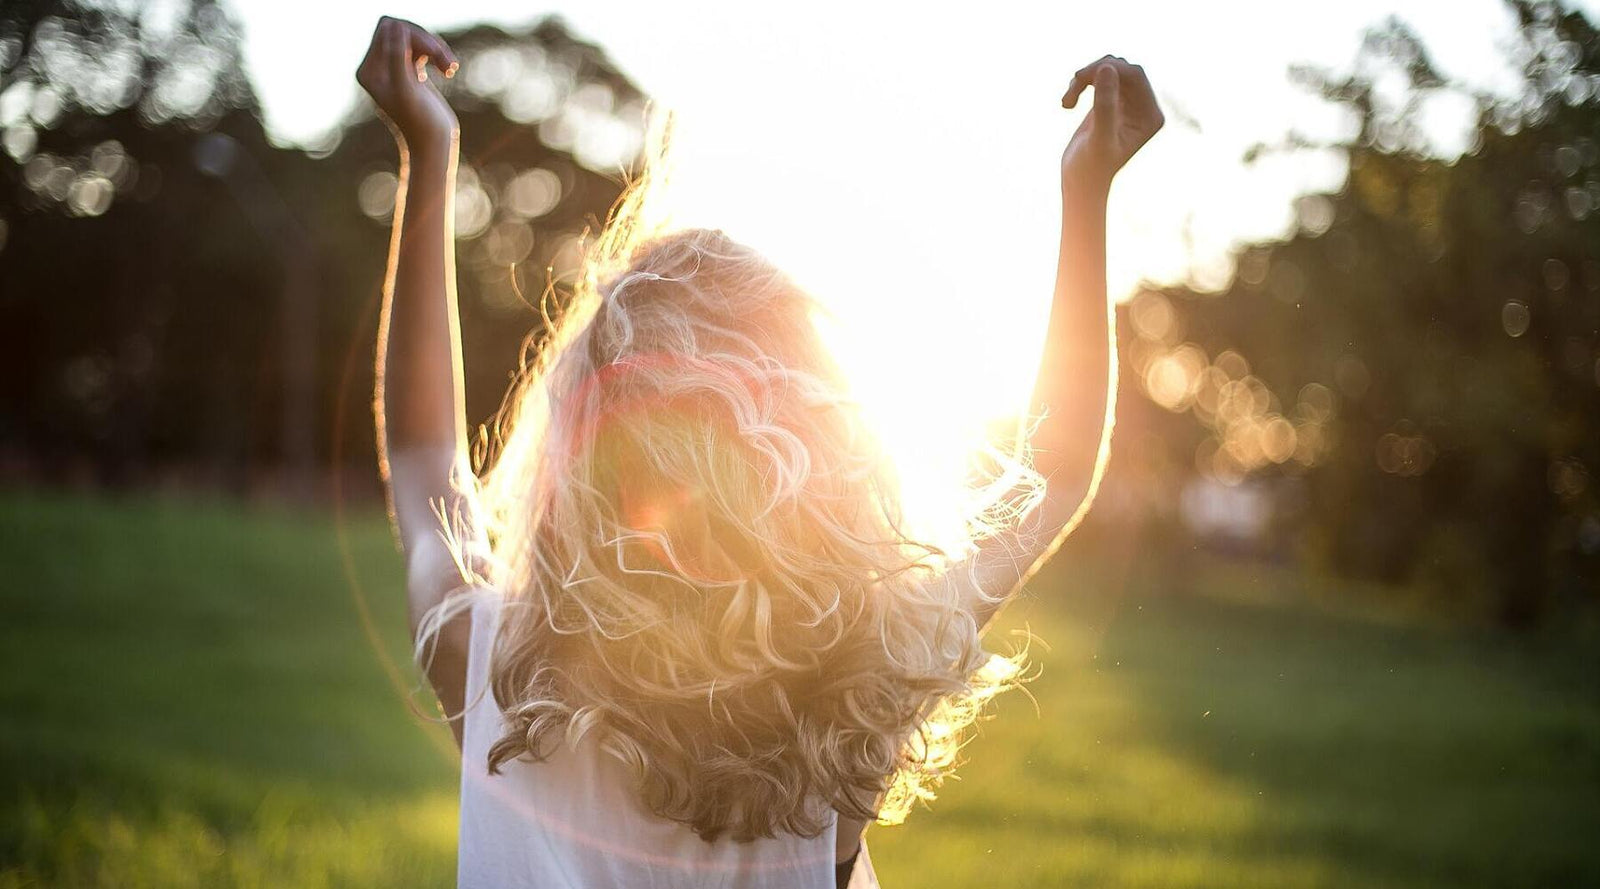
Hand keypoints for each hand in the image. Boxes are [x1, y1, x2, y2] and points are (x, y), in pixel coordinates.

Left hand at [356, 17, 461, 154]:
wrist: (434, 146)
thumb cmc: (421, 123)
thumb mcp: (407, 89)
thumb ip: (397, 56)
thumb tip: (395, 25)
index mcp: (369, 71)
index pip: (388, 29)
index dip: (413, 35)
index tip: (433, 52)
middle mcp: (377, 68)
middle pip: (401, 30)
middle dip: (426, 41)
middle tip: (445, 61)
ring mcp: (394, 69)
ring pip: (415, 38)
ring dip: (436, 48)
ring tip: (450, 68)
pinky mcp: (411, 72)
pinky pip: (423, 47)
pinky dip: (438, 55)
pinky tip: (449, 70)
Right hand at [1060, 56, 1162, 191]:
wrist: (1080, 183)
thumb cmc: (1091, 167)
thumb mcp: (1098, 137)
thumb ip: (1105, 104)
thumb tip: (1107, 67)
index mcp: (1150, 116)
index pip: (1135, 76)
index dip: (1109, 68)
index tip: (1080, 77)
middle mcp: (1144, 108)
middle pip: (1123, 69)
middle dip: (1095, 71)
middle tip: (1073, 84)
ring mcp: (1128, 104)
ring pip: (1109, 69)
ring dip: (1085, 78)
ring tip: (1067, 100)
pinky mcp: (1112, 103)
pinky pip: (1099, 77)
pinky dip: (1081, 83)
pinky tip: (1067, 104)